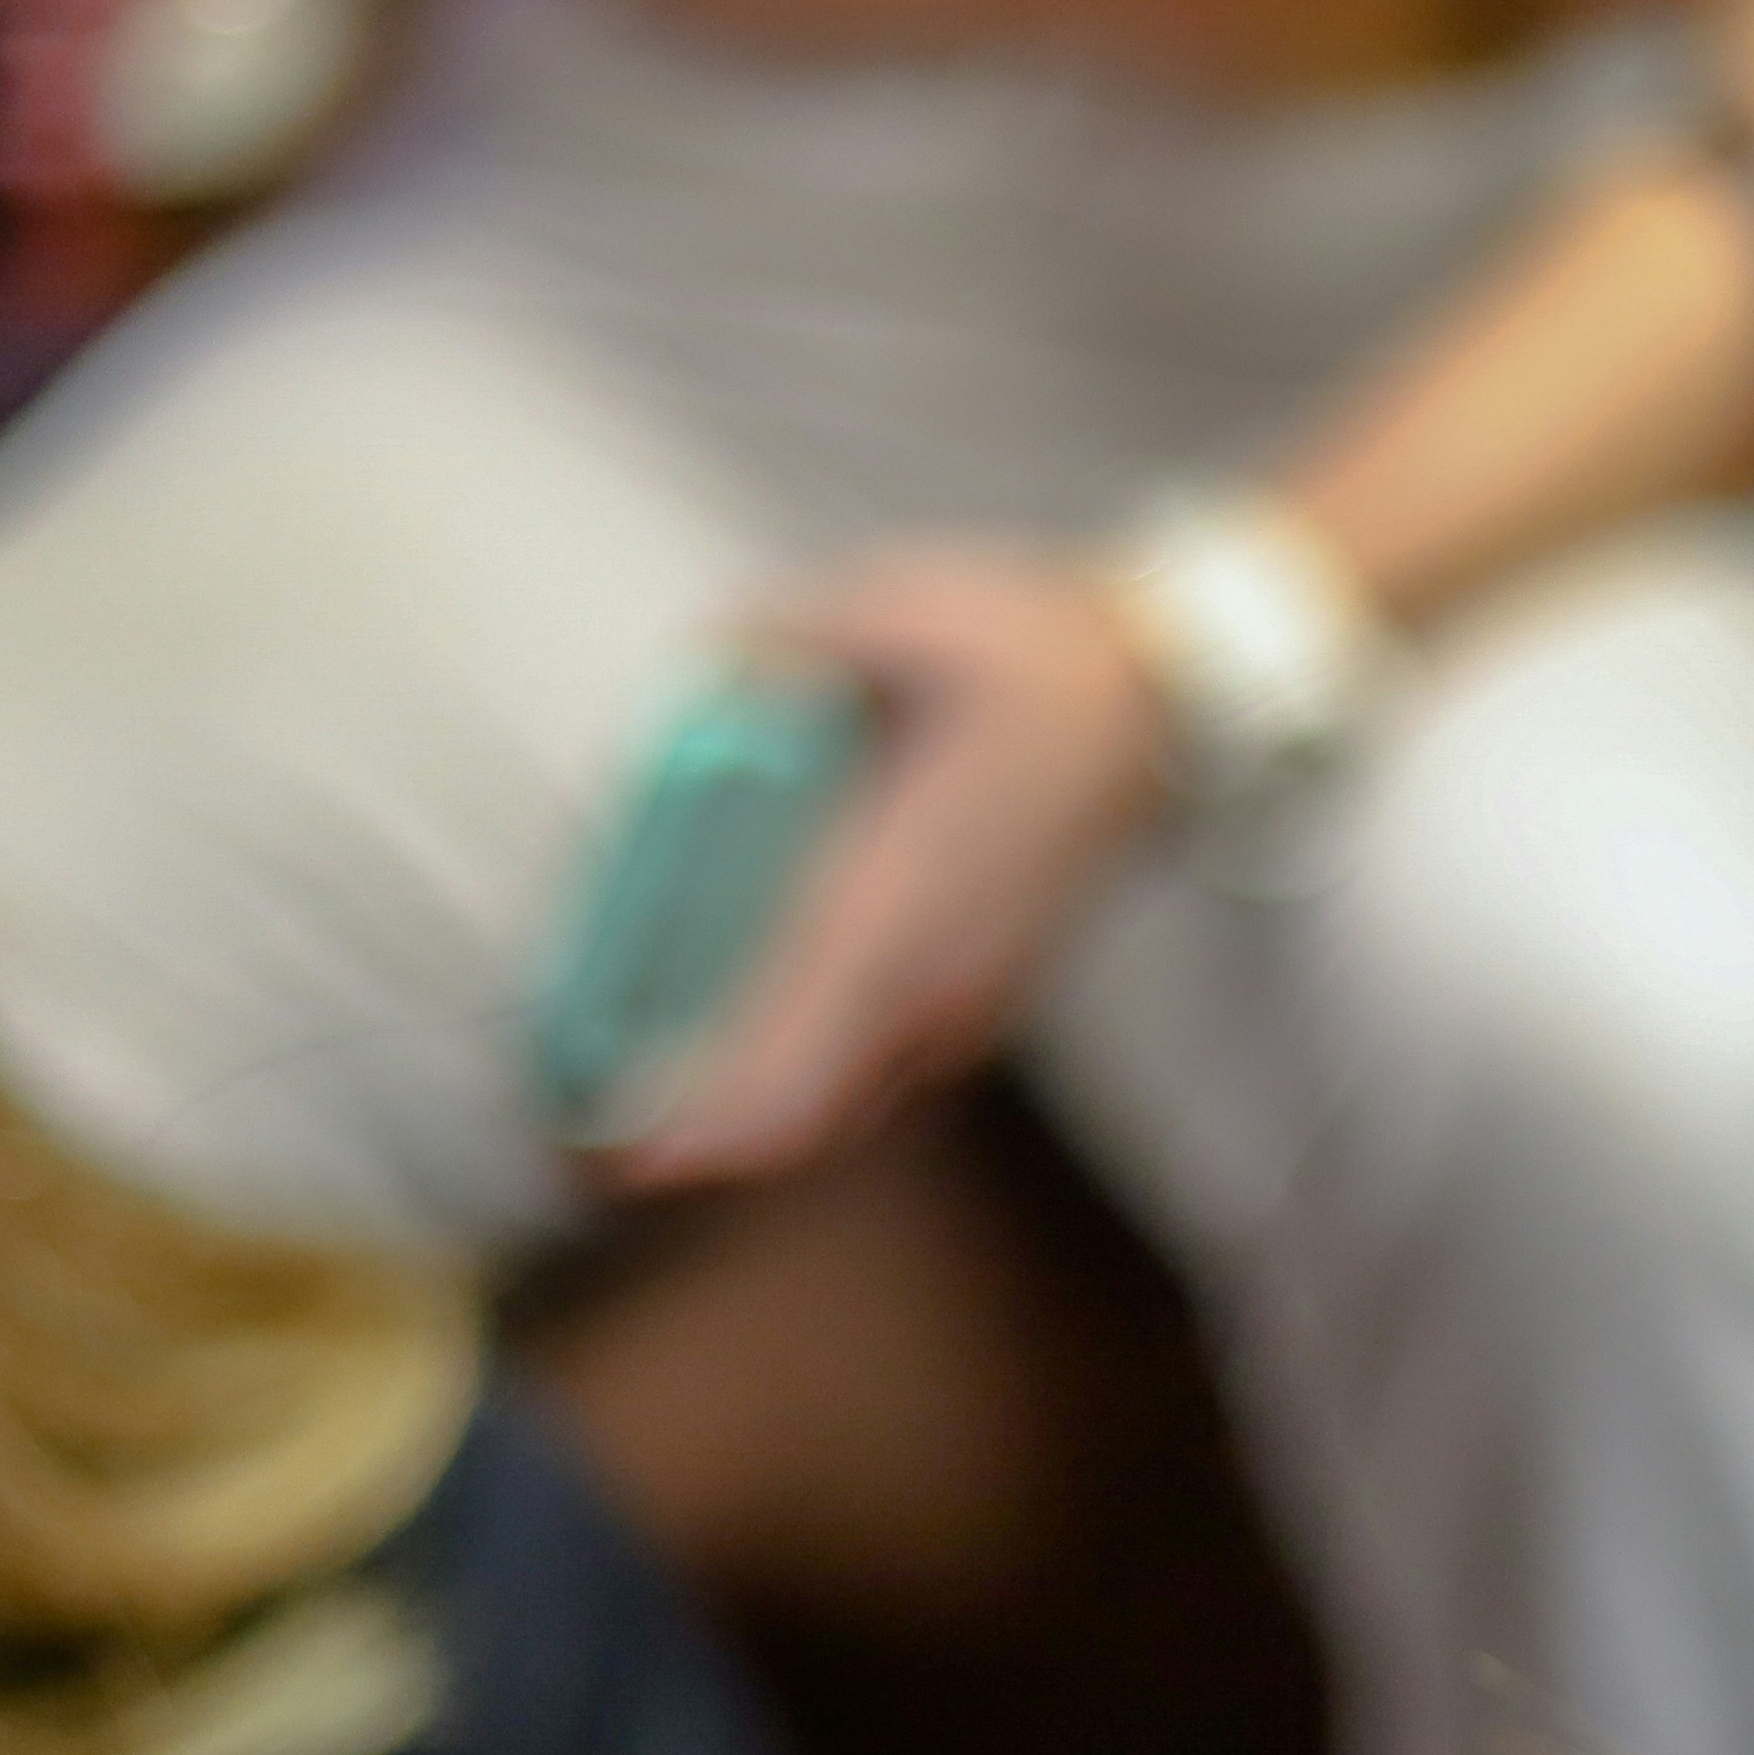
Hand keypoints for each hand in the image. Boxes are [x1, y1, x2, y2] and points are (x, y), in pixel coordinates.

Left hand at [594, 546, 1173, 1192]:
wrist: (1176, 699)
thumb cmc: (1044, 654)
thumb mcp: (903, 605)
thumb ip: (779, 640)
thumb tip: (696, 670)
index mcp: (903, 901)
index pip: (792, 1063)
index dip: (694, 1128)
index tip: (605, 1149)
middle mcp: (935, 980)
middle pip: (799, 1119)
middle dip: (685, 1145)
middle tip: (577, 1140)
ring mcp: (965, 1001)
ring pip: (836, 1107)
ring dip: (736, 1121)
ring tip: (631, 1108)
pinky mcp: (975, 997)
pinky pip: (868, 1076)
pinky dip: (786, 1088)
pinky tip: (724, 1052)